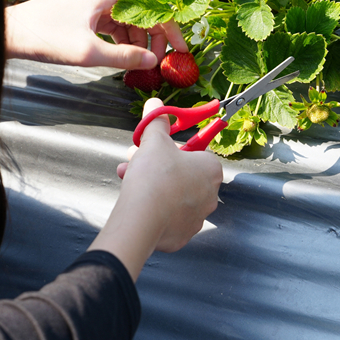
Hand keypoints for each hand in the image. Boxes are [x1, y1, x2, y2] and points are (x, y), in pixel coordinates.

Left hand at [5, 0, 186, 68]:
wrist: (10, 33)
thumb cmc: (45, 37)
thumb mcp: (89, 52)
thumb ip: (125, 57)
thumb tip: (152, 61)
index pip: (150, 6)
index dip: (169, 28)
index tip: (180, 48)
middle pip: (141, 11)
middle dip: (154, 37)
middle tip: (161, 61)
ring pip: (127, 19)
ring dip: (137, 40)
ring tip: (143, 63)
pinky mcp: (85, 10)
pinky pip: (112, 23)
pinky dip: (121, 39)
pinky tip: (125, 56)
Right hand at [89, 98, 222, 279]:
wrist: (142, 219)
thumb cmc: (155, 177)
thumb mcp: (154, 141)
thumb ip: (157, 122)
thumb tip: (155, 105)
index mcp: (211, 169)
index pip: (195, 152)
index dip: (172, 148)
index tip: (156, 147)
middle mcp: (210, 194)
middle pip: (182, 174)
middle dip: (157, 165)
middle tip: (136, 159)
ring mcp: (198, 217)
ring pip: (173, 195)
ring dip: (152, 184)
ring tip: (128, 177)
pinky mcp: (183, 235)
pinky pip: (168, 217)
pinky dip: (154, 208)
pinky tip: (137, 201)